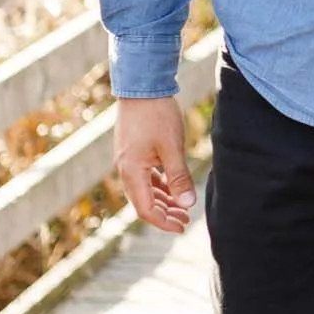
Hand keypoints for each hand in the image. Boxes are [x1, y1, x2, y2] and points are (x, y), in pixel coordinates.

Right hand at [115, 94, 196, 233]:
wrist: (142, 86)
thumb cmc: (157, 115)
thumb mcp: (172, 148)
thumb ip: (179, 177)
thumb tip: (187, 204)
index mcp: (132, 172)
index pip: (146, 209)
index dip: (164, 222)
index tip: (182, 227)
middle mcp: (126, 169)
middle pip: (143, 202)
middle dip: (165, 214)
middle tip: (186, 219)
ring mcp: (128, 160)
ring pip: (145, 190)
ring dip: (163, 200)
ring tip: (183, 206)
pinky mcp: (134, 152)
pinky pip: (145, 177)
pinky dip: (159, 185)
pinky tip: (174, 187)